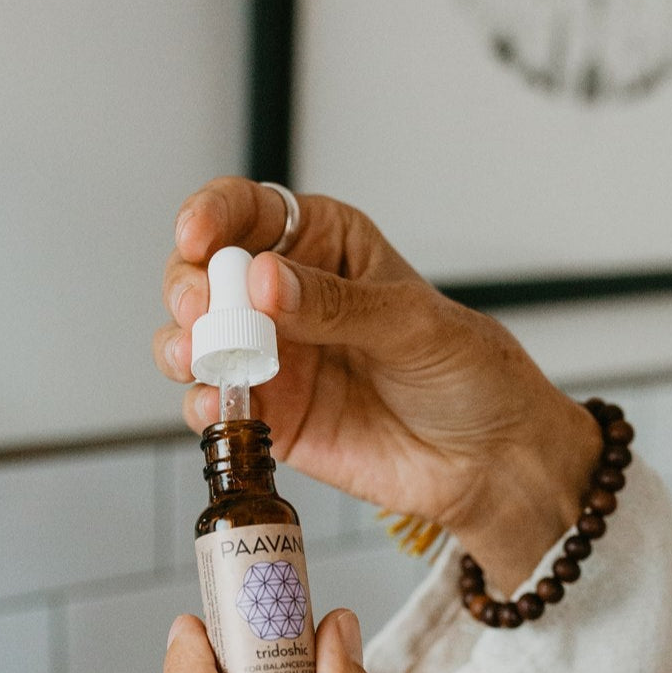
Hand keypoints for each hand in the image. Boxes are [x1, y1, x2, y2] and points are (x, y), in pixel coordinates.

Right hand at [153, 177, 600, 591]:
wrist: (487, 461)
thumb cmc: (468, 376)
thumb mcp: (411, 324)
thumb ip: (337, 305)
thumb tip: (264, 282)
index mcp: (326, 246)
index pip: (250, 211)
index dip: (212, 215)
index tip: (198, 237)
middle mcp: (288, 298)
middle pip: (206, 274)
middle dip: (190, 286)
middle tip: (201, 310)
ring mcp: (275, 360)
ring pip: (198, 340)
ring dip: (183, 345)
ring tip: (201, 356)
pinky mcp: (271, 418)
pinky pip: (216, 407)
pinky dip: (203, 404)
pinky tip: (215, 404)